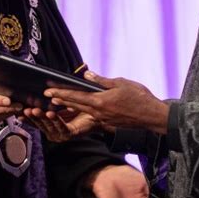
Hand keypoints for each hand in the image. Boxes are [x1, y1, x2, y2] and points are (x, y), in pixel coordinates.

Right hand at [21, 106, 99, 141]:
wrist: (96, 114)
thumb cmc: (79, 108)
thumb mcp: (61, 104)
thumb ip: (51, 100)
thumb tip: (41, 91)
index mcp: (51, 125)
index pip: (36, 122)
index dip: (27, 118)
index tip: (19, 112)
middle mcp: (54, 132)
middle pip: (40, 124)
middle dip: (32, 116)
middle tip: (25, 109)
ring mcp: (62, 134)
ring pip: (49, 126)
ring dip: (42, 118)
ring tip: (35, 110)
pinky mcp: (70, 134)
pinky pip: (61, 127)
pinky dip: (56, 120)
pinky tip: (51, 113)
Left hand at [46, 72, 169, 133]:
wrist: (152, 116)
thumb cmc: (139, 97)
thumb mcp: (121, 83)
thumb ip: (102, 81)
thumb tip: (87, 75)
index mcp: (100, 101)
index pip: (75, 96)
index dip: (60, 93)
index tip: (48, 91)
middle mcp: (98, 112)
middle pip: (75, 105)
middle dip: (59, 100)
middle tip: (46, 96)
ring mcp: (103, 119)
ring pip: (81, 111)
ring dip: (68, 106)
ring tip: (56, 102)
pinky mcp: (108, 122)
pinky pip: (90, 116)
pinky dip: (81, 111)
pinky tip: (78, 107)